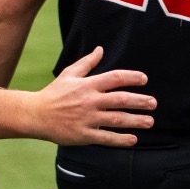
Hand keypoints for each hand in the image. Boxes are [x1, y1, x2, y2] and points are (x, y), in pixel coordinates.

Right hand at [26, 47, 154, 145]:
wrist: (36, 115)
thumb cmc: (54, 93)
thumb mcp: (69, 74)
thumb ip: (87, 63)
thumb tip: (100, 49)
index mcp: (87, 85)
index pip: (114, 78)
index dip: (131, 77)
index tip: (144, 80)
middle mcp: (90, 101)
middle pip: (120, 100)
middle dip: (140, 101)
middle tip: (153, 103)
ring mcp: (87, 119)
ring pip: (117, 120)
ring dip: (136, 121)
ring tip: (149, 122)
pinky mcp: (83, 135)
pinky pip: (106, 138)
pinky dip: (120, 139)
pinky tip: (133, 140)